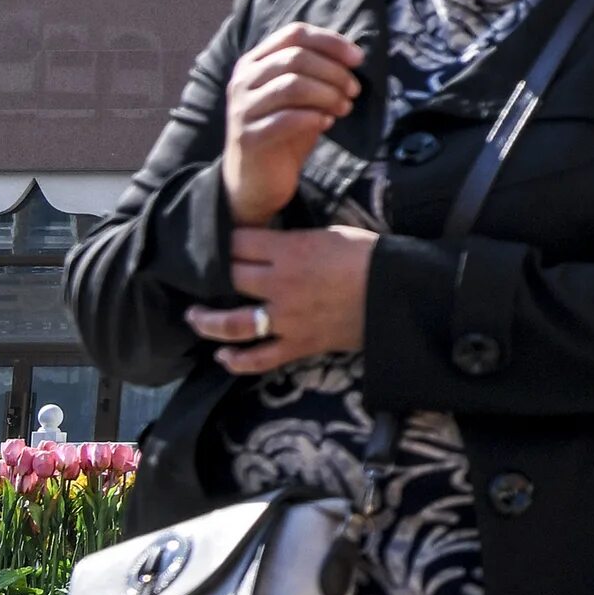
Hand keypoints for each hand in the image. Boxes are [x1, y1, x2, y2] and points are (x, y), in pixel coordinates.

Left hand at [184, 227, 377, 372]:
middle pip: (227, 278)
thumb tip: (271, 244)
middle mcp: (279, 285)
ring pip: (231, 323)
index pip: (237, 243)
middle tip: (201, 275)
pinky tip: (223, 356)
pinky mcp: (299, 344)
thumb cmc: (370, 256)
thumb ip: (293, 241)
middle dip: (210, 275)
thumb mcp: (329, 234)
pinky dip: (237, 360)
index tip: (220, 241)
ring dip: (206, 321)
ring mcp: (286, 318)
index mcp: (290, 251)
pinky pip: (260, 358)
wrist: (398, 293)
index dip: (224, 240)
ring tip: (195, 316)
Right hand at [220, 23, 362, 224]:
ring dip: (328, 94)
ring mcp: (242, 107)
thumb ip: (316, 73)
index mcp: (256, 61)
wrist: (257, 179)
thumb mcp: (301, 96)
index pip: (294, 33)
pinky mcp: (248, 136)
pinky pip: (286, 118)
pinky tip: (326, 124)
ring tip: (343, 108)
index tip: (358, 59)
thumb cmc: (285, 131)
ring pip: (292, 85)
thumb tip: (353, 57)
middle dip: (334, 72)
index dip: (330, 42)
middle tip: (354, 91)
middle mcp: (243, 79)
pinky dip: (313, 118)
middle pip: (296, 57)